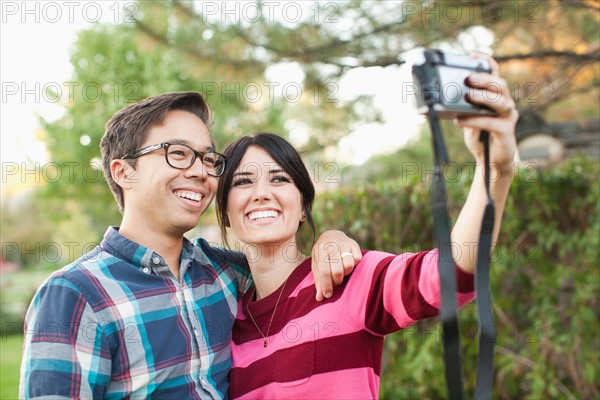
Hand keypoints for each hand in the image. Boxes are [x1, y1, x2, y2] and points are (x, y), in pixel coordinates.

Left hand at [311, 230, 361, 300]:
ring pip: (349, 265)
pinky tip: (347, 264)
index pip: (324, 271)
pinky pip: (357, 259)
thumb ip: (318, 281)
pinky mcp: (354, 244)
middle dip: (337, 281)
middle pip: (338, 271)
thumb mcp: (316, 265)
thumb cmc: (322, 255)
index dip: (326, 285)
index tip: (328, 295)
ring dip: (346, 273)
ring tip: (341, 272)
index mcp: (320, 250)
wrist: (331, 236)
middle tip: (335, 282)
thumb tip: (320, 298)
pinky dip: (353, 265)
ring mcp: (344, 243)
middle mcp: (332, 245)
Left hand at [456, 53, 518, 173]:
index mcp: (495, 96)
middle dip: (484, 79)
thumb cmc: (480, 137)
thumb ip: (461, 109)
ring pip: (500, 101)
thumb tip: (442, 99)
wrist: (491, 162)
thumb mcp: (467, 119)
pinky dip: (476, 120)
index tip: (474, 54)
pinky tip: (461, 120)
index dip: (486, 62)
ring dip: (483, 96)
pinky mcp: (507, 131)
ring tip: (467, 95)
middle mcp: (505, 103)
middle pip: (499, 84)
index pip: (495, 74)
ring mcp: (508, 116)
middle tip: (467, 78)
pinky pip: (492, 122)